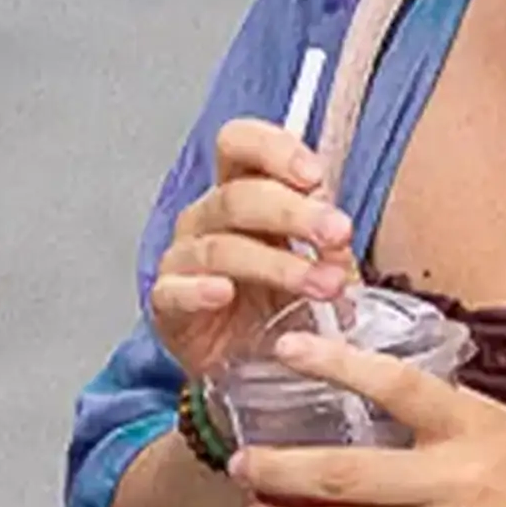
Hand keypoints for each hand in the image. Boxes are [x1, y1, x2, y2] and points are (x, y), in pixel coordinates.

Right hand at [148, 118, 356, 383]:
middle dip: (294, 213)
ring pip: (221, 248)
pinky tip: (223, 293)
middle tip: (338, 234)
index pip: (240, 144)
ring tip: (325, 285)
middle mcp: (205, 218)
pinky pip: (174, 292)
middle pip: (237, 197)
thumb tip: (340, 230)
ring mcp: (182, 259)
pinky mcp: (166, 305)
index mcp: (238, 191)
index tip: (316, 176)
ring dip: (278, 265)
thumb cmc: (279, 300)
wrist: (247, 362)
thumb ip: (325, 238)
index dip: (274, 150)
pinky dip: (198, 290)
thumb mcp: (314, 261)